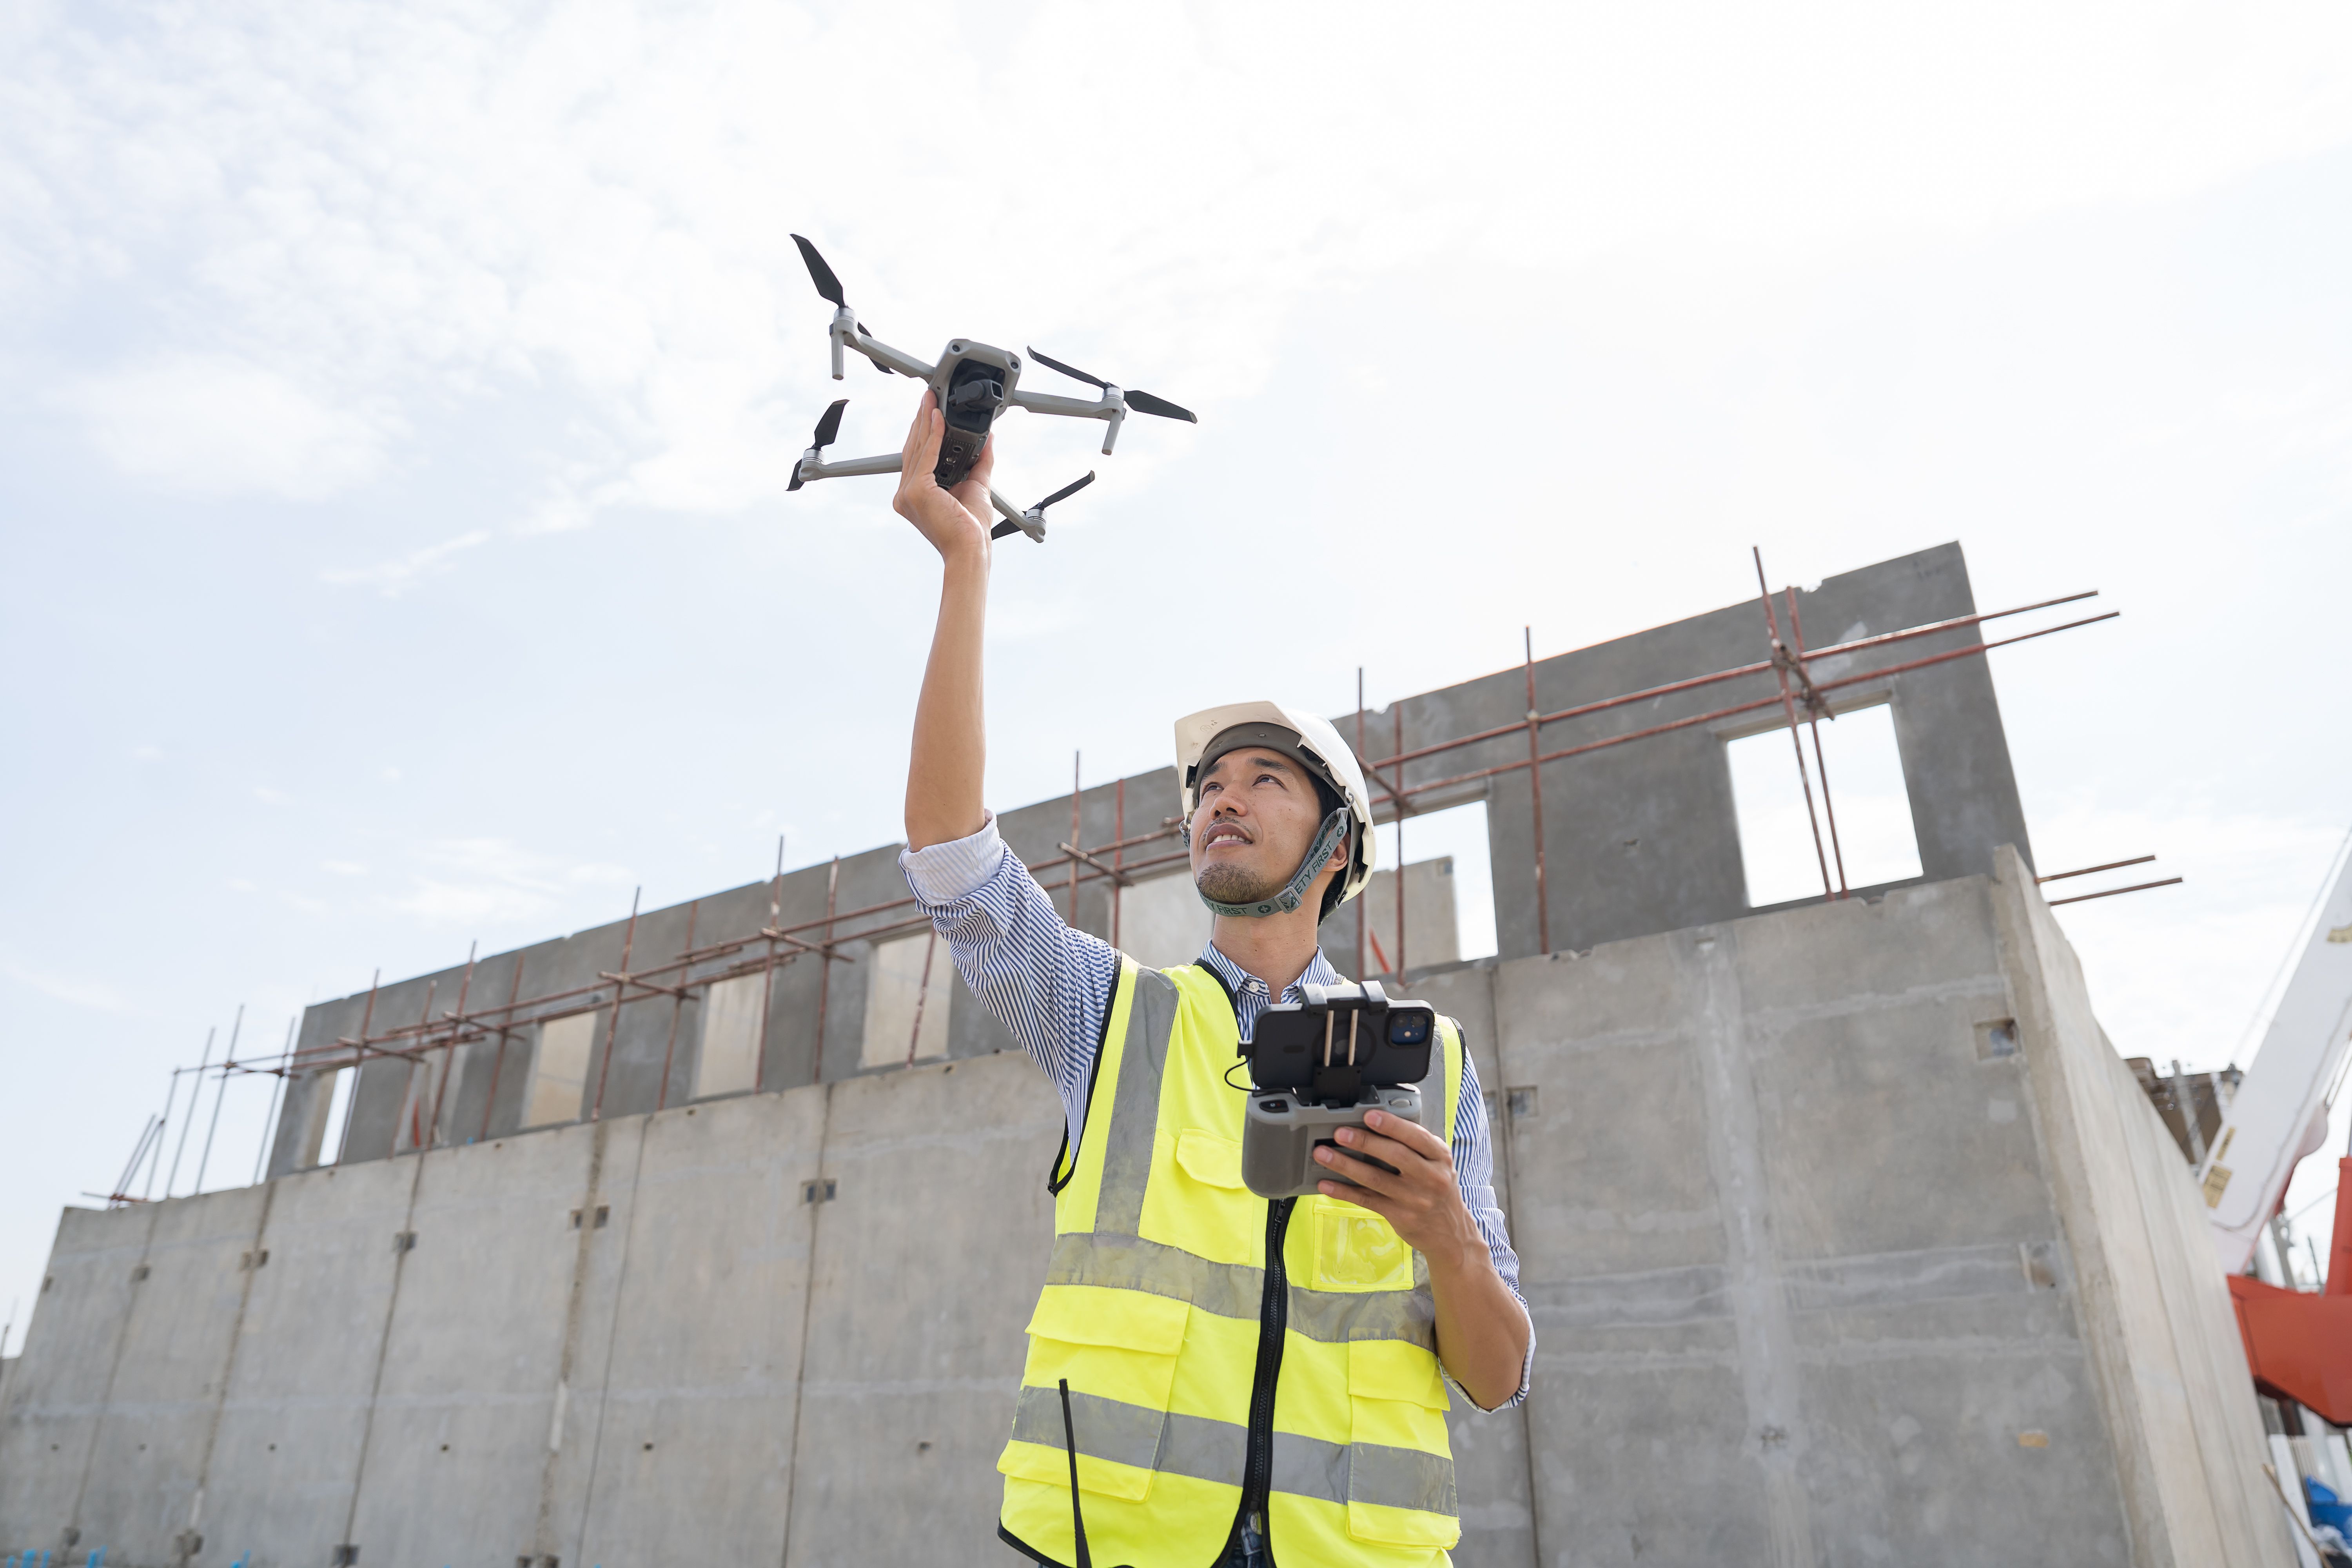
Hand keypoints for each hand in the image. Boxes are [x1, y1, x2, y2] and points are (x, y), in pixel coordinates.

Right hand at [892, 391, 994, 560]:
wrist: (971, 549)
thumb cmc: (971, 529)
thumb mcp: (976, 486)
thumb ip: (979, 461)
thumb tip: (988, 439)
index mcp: (914, 495)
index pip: (917, 455)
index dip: (923, 431)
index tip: (930, 411)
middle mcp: (905, 494)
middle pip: (914, 448)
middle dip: (922, 419)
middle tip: (928, 397)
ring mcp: (907, 494)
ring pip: (918, 448)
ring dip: (926, 420)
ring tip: (930, 399)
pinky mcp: (916, 492)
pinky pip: (927, 455)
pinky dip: (934, 435)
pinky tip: (939, 418)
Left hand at [1315, 1109, 1482, 1269]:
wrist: (1450, 1232)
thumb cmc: (1438, 1189)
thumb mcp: (1439, 1164)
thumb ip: (1416, 1146)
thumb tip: (1376, 1124)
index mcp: (1440, 1157)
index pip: (1416, 1137)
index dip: (1392, 1125)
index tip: (1369, 1115)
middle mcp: (1430, 1177)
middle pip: (1395, 1156)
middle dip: (1364, 1142)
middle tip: (1339, 1133)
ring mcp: (1414, 1199)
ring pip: (1375, 1179)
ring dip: (1345, 1165)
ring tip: (1323, 1154)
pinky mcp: (1399, 1216)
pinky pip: (1367, 1200)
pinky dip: (1344, 1191)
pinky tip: (1326, 1184)